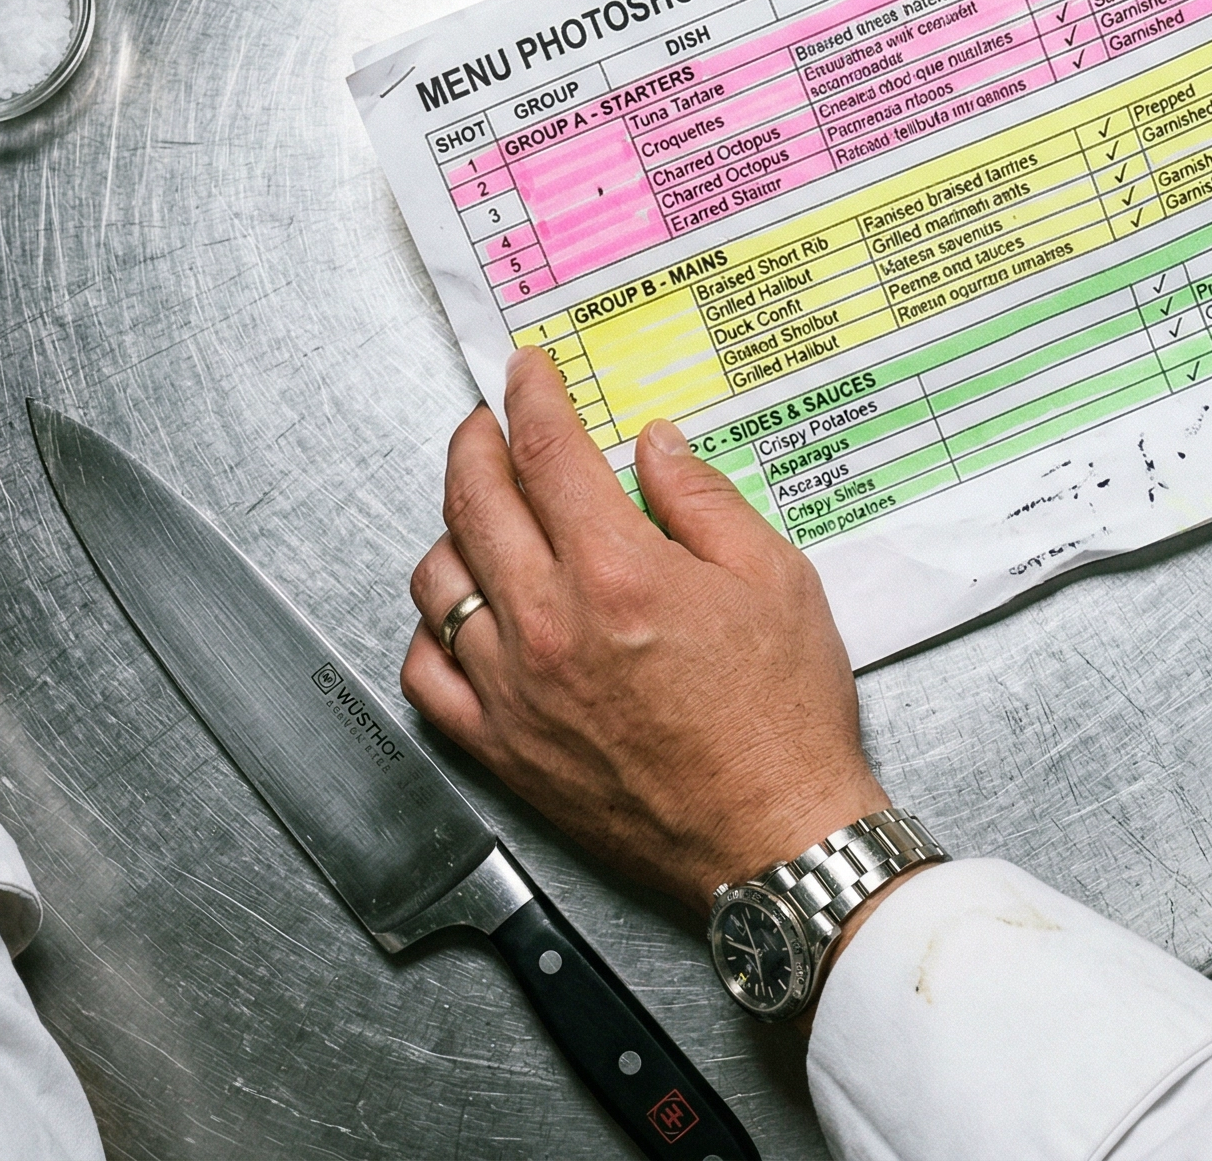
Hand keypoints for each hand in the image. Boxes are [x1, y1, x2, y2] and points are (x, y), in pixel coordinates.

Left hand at [401, 347, 885, 911]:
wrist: (774, 838)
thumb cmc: (784, 720)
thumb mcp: (777, 578)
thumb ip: (703, 499)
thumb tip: (654, 445)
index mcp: (618, 572)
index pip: (547, 452)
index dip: (531, 397)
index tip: (526, 373)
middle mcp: (549, 625)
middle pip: (475, 499)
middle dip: (476, 440)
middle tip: (490, 422)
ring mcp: (514, 691)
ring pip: (436, 579)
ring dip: (452, 526)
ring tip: (482, 511)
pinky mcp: (501, 749)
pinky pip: (426, 671)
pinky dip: (432, 627)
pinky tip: (462, 610)